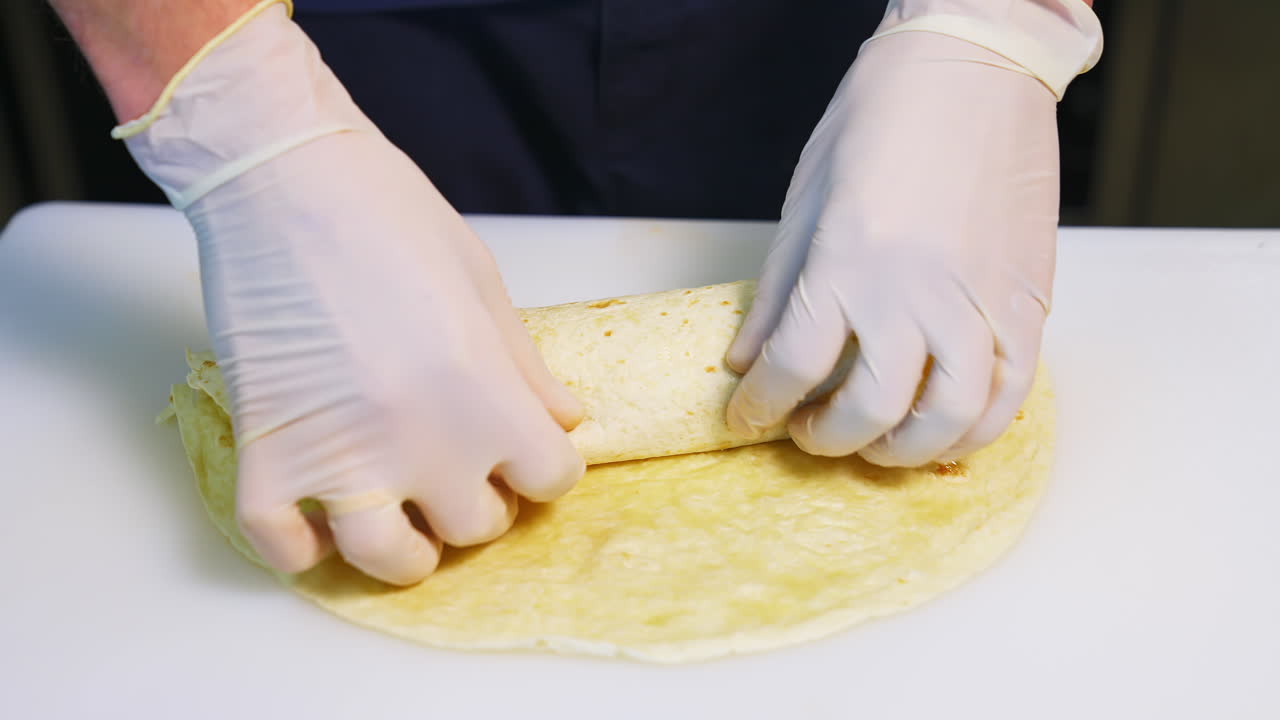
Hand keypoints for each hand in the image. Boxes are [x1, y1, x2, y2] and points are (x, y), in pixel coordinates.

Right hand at [121, 3, 583, 584]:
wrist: (282, 178)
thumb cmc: (392, 215)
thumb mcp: (484, 283)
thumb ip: (526, 367)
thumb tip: (564, 422)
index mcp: (489, 395)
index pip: (552, 480)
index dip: (541, 467)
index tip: (521, 450)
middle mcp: (425, 442)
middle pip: (478, 526)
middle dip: (478, 501)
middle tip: (455, 466)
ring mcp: (341, 455)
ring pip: (389, 561)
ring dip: (403, 550)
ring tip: (398, 517)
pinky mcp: (266, 453)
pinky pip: (283, 548)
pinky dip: (301, 550)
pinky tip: (318, 523)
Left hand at [727, 8, 1098, 466]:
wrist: (974, 67)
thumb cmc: (882, 119)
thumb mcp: (806, 201)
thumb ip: (776, 293)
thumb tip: (745, 360)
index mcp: (845, 266)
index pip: (790, 370)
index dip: (759, 408)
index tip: (748, 415)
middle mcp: (914, 296)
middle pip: (868, 411)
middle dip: (826, 438)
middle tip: (810, 430)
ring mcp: (978, 304)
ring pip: (946, 420)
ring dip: (902, 451)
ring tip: (875, 442)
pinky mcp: (1027, 304)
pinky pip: (1009, 395)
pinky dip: (973, 431)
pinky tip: (942, 433)